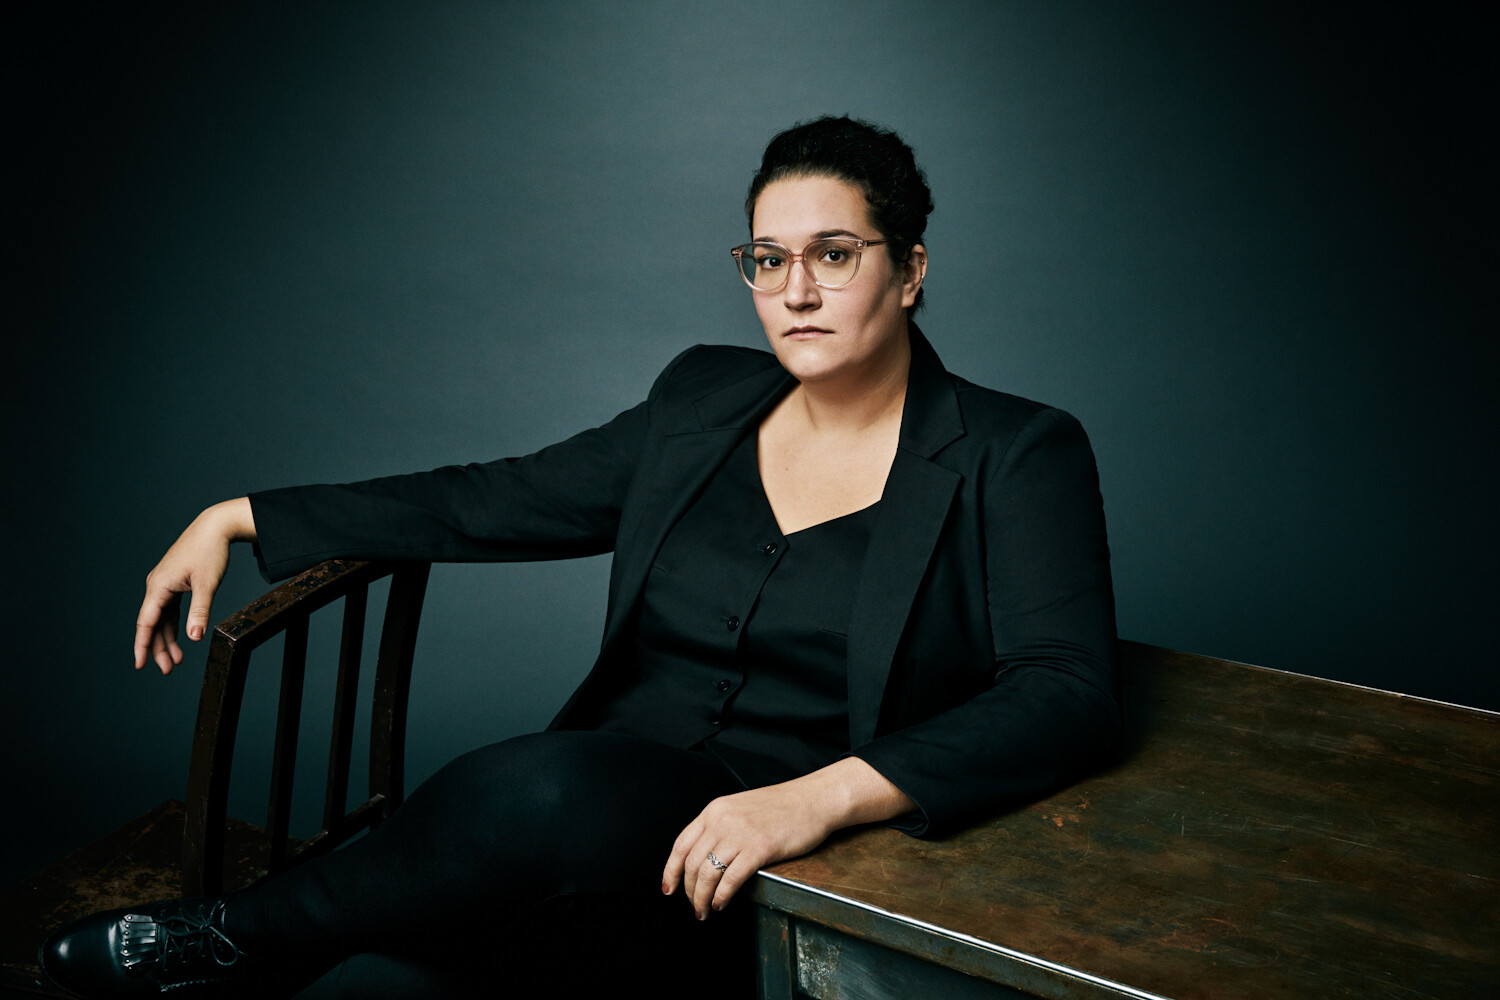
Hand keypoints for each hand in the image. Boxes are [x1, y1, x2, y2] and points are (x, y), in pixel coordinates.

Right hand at [134, 498, 255, 673]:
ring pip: (162, 618)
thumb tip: (193, 638)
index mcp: (159, 586)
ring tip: (176, 661)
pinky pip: (170, 610)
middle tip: (167, 670)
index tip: (140, 665)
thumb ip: (200, 611)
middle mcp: (157, 586)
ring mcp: (165, 584)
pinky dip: (174, 625)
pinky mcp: (175, 583)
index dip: (142, 645)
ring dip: (168, 639)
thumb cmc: (210, 551)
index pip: (146, 622)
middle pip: (153, 624)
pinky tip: (181, 639)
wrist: (216, 526)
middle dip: (158, 648)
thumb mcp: (207, 584)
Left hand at [660, 757, 914, 918]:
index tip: (669, 889)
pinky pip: (731, 879)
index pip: (681, 844)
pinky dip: (722, 896)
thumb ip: (722, 828)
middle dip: (689, 891)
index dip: (671, 871)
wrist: (814, 800)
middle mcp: (722, 821)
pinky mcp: (760, 848)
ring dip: (702, 898)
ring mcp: (740, 834)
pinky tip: (722, 903)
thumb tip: (705, 858)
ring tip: (705, 911)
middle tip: (695, 907)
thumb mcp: (741, 809)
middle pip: (692, 863)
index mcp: (714, 810)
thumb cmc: (783, 807)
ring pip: (708, 874)